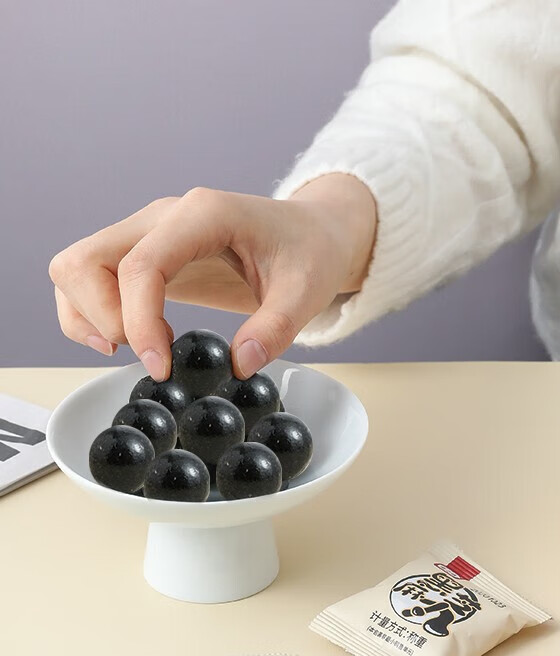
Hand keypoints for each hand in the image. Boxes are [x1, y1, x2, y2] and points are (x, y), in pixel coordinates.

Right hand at [49, 174, 376, 378]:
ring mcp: (149, 233)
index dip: (139, 321)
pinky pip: (90, 280)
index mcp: (204, 215)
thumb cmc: (311, 252)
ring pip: (76, 268)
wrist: (313, 234)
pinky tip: (135, 341)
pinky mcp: (146, 255)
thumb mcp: (308, 292)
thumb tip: (238, 367)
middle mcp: (164, 217)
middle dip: (102, 318)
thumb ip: (275, 329)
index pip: (142, 265)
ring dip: (88, 316)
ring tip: (139, 350)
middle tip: (150, 357)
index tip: (160, 367)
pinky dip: (92, 315)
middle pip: (86, 260)